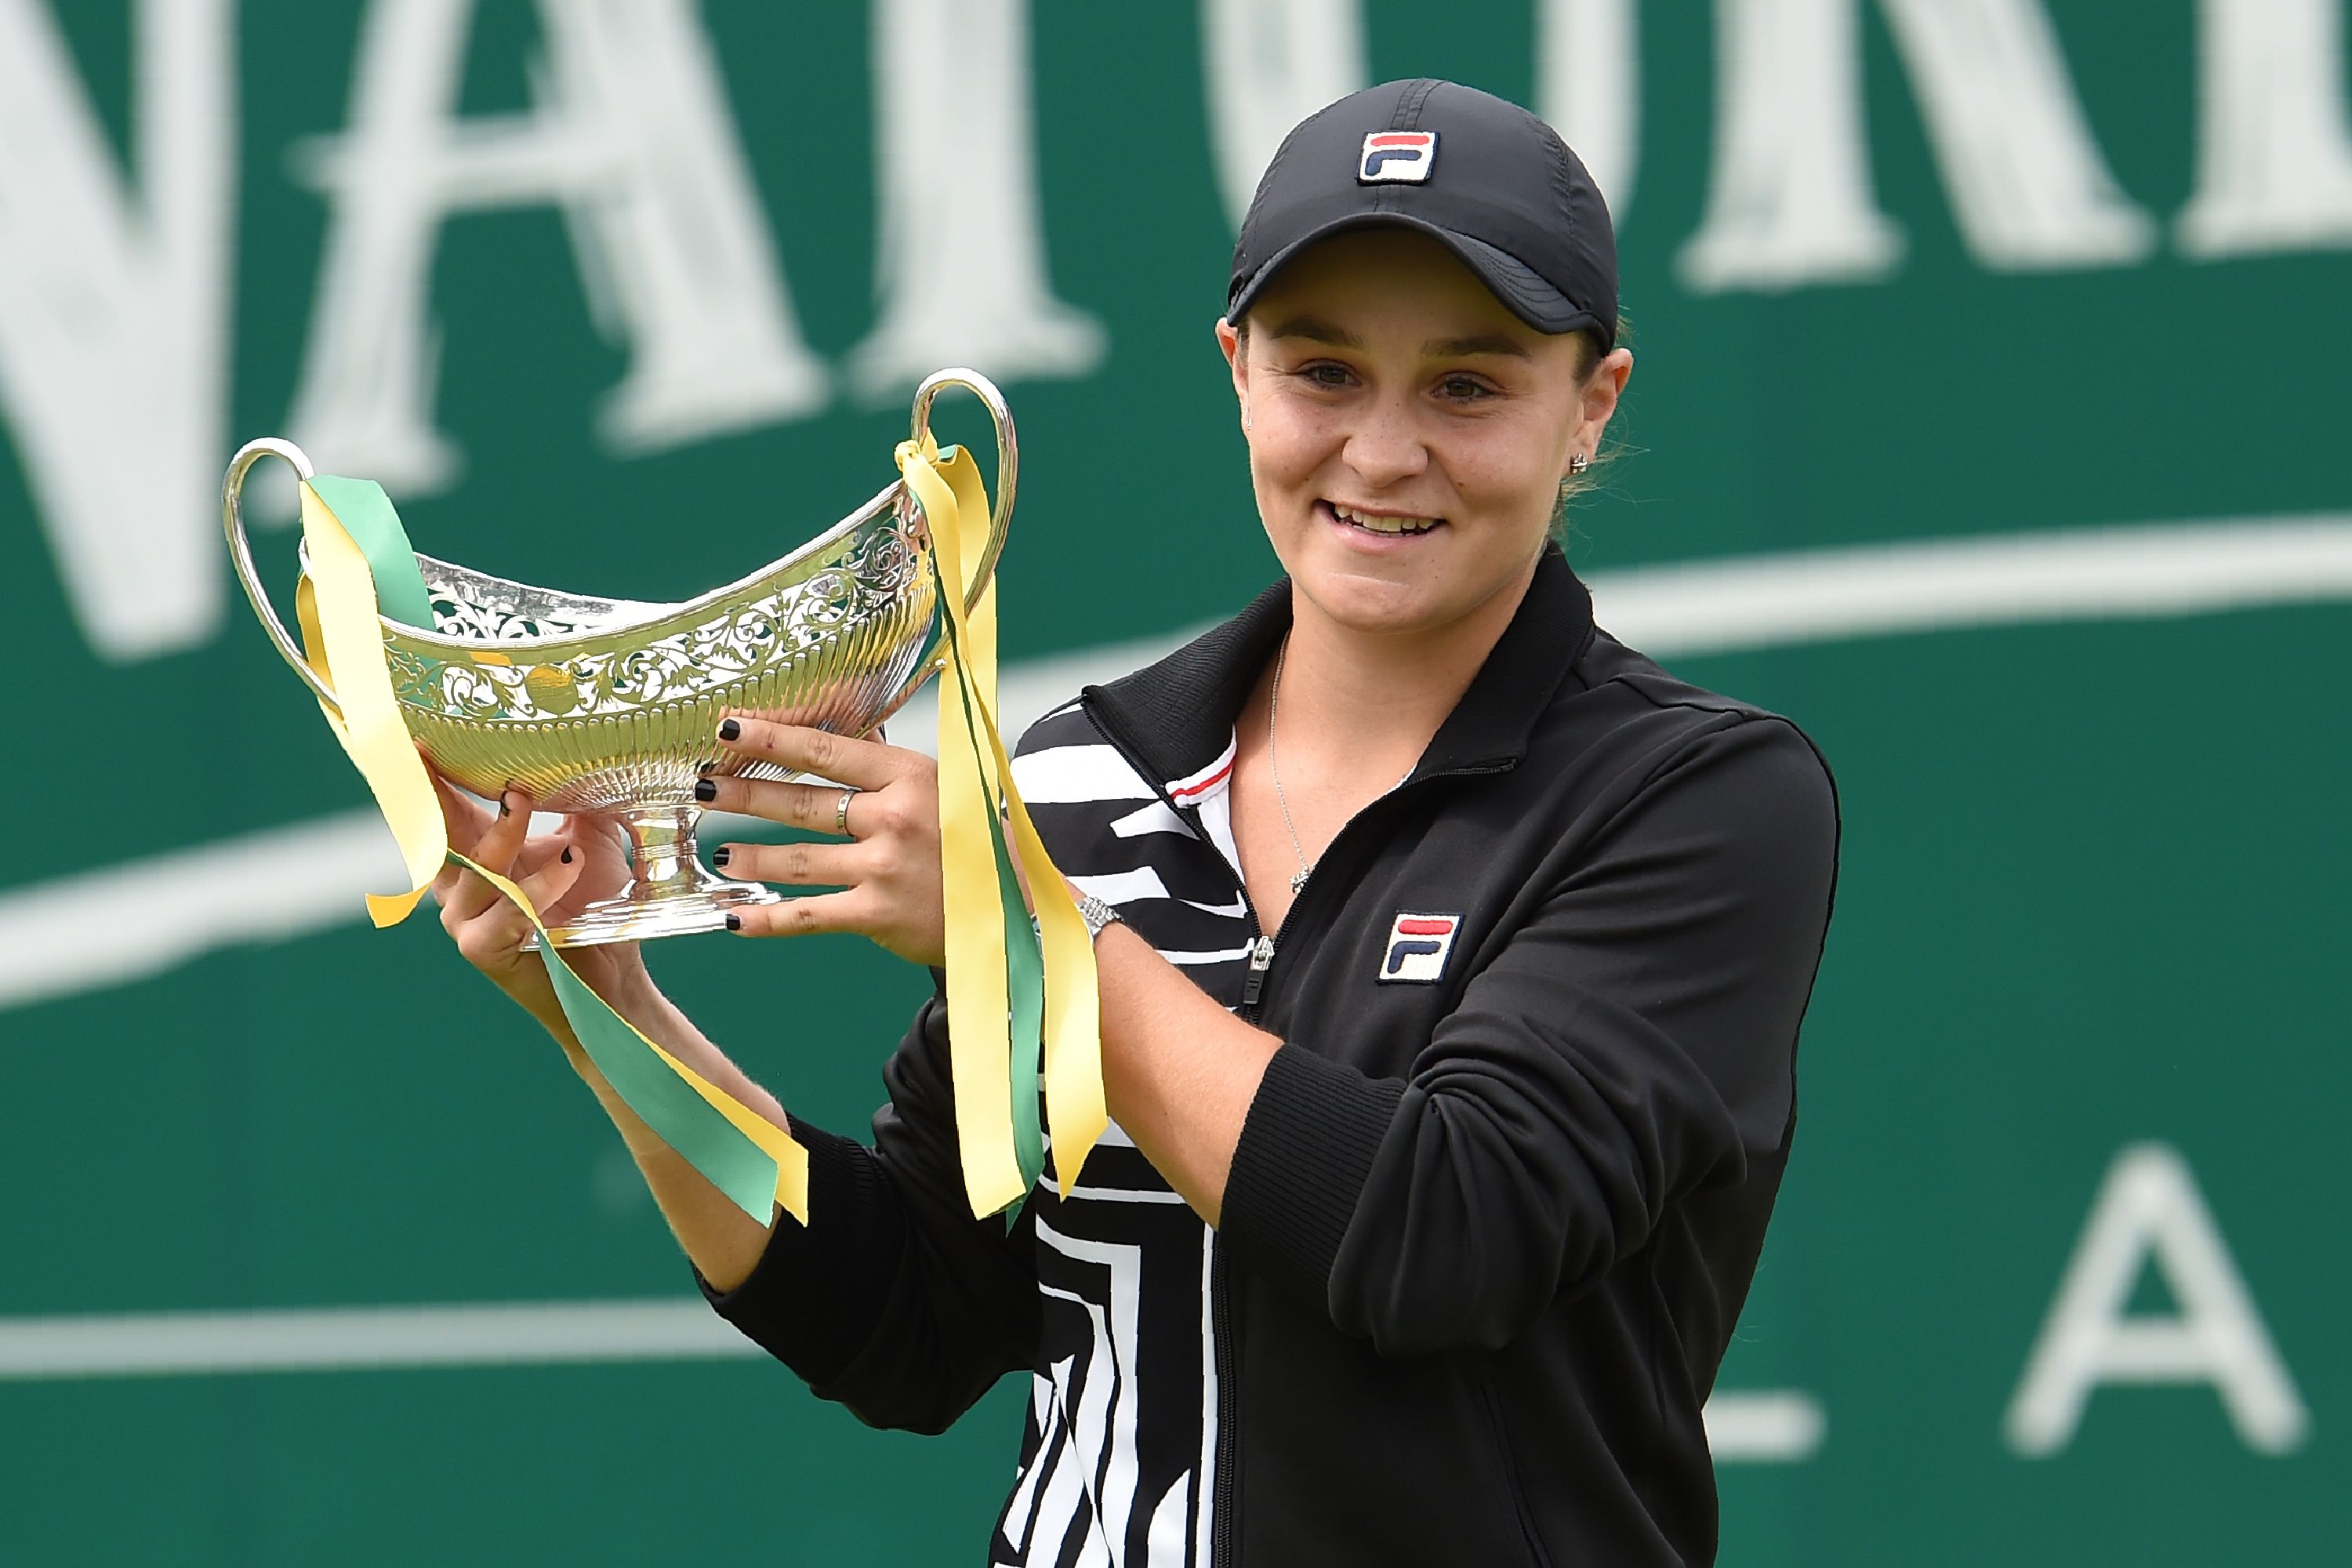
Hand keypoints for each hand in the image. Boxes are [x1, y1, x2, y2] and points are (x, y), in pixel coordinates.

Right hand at [428, 776, 643, 1029]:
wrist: (611, 975)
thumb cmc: (592, 909)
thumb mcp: (585, 843)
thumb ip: (575, 802)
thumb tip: (581, 752)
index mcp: (475, 856)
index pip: (443, 809)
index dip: (427, 776)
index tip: (417, 738)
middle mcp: (460, 886)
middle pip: (436, 831)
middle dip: (433, 790)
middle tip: (428, 752)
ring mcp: (465, 919)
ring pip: (474, 866)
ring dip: (502, 832)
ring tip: (523, 798)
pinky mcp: (481, 949)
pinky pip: (504, 911)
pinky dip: (537, 886)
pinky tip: (568, 867)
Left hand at [697, 719, 948, 967]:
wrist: (1016, 901)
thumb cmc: (971, 837)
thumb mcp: (937, 784)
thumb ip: (881, 759)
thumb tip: (830, 721)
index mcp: (907, 775)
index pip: (824, 750)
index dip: (770, 737)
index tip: (727, 726)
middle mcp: (894, 817)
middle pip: (801, 802)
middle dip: (743, 794)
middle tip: (702, 786)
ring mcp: (884, 867)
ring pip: (796, 860)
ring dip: (748, 857)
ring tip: (718, 854)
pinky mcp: (878, 914)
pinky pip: (809, 916)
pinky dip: (767, 920)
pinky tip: (735, 919)